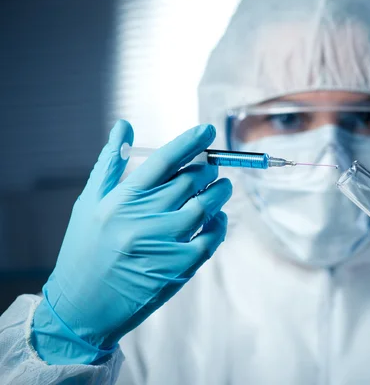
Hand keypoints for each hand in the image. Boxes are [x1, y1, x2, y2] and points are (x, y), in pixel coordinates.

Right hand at [32, 120, 231, 363]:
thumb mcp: (89, 203)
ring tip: (222, 186)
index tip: (209, 130)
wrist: (83, 308)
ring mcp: (163, 245)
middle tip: (214, 165)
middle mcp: (143, 219)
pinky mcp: (178, 269)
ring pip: (205, 207)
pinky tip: (218, 219)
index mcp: (121, 199)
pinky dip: (220, 225)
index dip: (190, 142)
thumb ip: (110, 162)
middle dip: (208, 168)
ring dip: (219, 192)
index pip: (164, 161)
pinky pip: (211, 239)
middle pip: (189, 181)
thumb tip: (124, 125)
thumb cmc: (85, 250)